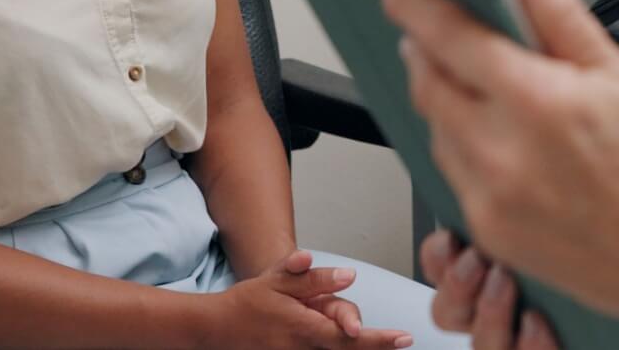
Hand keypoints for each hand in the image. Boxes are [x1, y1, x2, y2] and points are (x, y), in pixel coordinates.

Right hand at [205, 249, 414, 348]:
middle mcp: (302, 348)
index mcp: (303, 326)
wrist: (215, 328)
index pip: (348, 336)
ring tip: (379, 337)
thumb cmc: (248, 302)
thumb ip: (314, 279)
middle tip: (402, 339)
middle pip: (347, 349)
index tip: (403, 337)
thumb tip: (348, 276)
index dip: (377, 339)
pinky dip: (336, 348)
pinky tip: (350, 341)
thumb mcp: (279, 280)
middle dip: (375, 345)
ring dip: (354, 345)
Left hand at [381, 0, 618, 343]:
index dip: (415, 1)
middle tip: (438, 26)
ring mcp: (491, 202)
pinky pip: (455, 175)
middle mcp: (503, 155)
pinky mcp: (493, 236)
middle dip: (425, 47)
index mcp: (538, 103)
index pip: (449, 36)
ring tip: (486, 82)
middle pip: (429, 82)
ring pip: (437, 129)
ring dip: (446, 97)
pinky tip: (502, 135)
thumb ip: (559, 14)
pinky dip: (464, 144)